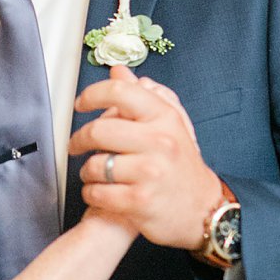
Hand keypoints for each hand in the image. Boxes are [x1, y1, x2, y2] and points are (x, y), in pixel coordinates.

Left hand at [70, 66, 221, 249]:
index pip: (120, 92)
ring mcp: (150, 173)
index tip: (81, 104)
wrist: (203, 209)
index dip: (91, 95)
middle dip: (78, 139)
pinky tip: (100, 191)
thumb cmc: (180, 164)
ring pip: (93, 165)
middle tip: (76, 145)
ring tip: (94, 172)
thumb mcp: (169, 124)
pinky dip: (91, 193)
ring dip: (86, 171)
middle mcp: (159, 142)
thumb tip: (118, 71)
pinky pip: (96, 192)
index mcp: (164, 118)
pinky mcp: (140, 201)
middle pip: (98, 131)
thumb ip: (143, 95)